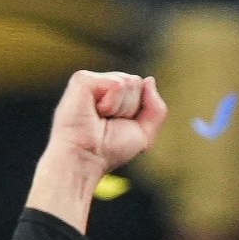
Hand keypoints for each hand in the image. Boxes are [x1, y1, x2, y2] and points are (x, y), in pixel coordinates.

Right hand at [42, 70, 168, 175]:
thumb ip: (156, 108)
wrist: (86, 159)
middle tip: (107, 123)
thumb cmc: (108, 150)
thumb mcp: (144, 132)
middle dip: (130, 108)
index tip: (116, 125)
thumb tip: (149, 80)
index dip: (136, 110)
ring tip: (100, 119)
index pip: (140, 87)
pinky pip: (116, 85)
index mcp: (111, 93)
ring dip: (120, 108)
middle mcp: (100, 84)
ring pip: (127, 83)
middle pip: (135, 82)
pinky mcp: (82, 79)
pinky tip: (95, 113)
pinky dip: (111, 104)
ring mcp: (90, 80)